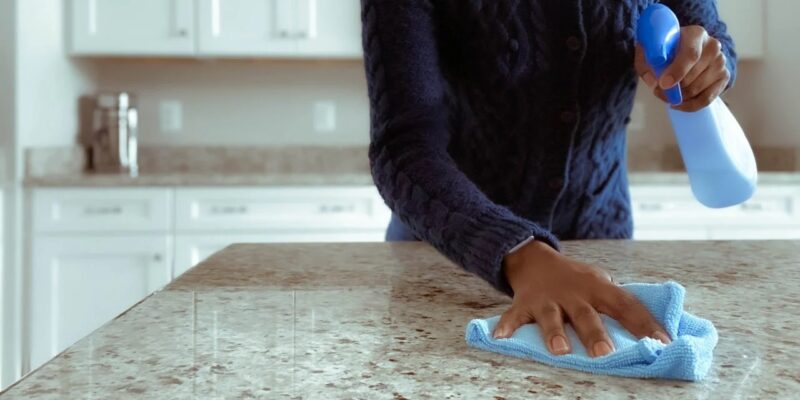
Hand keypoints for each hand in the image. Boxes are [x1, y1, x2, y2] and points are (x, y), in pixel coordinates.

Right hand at [493, 241, 670, 356]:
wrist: (534, 258)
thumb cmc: (575, 279)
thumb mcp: (599, 282)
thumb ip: (617, 301)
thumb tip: (653, 329)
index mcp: (597, 287)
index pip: (626, 305)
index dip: (645, 323)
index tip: (663, 343)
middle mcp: (573, 293)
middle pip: (586, 314)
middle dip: (596, 334)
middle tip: (606, 354)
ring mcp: (547, 299)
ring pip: (552, 318)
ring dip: (555, 333)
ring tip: (560, 351)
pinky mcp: (523, 304)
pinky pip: (513, 316)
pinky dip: (506, 326)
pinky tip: (500, 336)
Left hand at [635, 25, 730, 111]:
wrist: (687, 49)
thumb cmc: (667, 50)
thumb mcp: (651, 51)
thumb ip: (647, 64)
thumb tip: (654, 82)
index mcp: (695, 34)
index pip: (691, 54)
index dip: (677, 71)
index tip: (664, 84)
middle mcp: (712, 46)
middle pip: (692, 76)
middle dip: (672, 88)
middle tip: (658, 90)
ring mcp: (720, 62)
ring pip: (697, 89)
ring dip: (678, 97)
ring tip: (667, 94)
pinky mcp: (724, 77)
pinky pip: (706, 99)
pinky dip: (689, 105)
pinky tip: (678, 103)